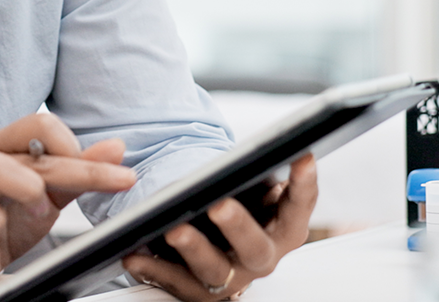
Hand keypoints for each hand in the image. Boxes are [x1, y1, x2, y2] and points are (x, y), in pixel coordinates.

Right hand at [0, 113, 135, 301]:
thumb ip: (78, 172)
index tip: (115, 172)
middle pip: (33, 146)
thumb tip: (116, 149)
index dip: (80, 147)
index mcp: (5, 146)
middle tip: (115, 181)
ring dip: (29, 188)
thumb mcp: (47, 197)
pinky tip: (1, 228)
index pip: (45, 126)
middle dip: (80, 167)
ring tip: (43, 211)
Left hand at [121, 155, 318, 300]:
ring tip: (174, 230)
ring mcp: (232, 278)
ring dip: (193, 249)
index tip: (302, 156)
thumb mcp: (253, 190)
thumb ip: (255, 176)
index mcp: (284, 228)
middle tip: (220, 205)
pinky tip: (134, 254)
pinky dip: (153, 269)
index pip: (299, 206)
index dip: (304, 183)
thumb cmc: (241, 206)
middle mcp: (262, 256)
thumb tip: (252, 150)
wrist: (219, 245)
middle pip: (255, 248)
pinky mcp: (201, 293)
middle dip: (238, 226)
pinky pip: (176, 284)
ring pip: (215, 270)